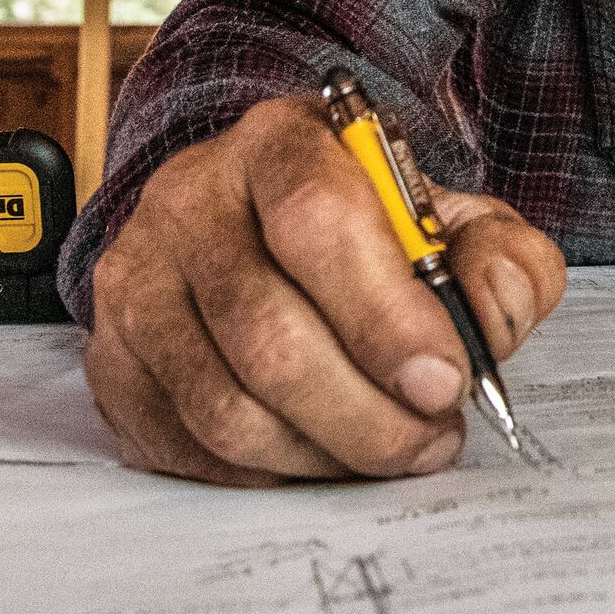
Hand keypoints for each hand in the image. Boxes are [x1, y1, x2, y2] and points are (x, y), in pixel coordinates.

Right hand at [83, 95, 565, 485]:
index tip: (445, 378)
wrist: (256, 224)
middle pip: (267, 331)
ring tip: (388, 447)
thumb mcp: (451, 219)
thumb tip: (495, 308)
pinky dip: (271, 472)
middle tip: (429, 436)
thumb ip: (501, 258)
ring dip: (325, 452)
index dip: (383, 314)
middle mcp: (191, 198)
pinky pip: (190, 447)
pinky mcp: (113, 359)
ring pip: (225, 404)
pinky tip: (323, 453)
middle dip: (366, 410)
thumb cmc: (362, 229)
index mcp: (279, 141)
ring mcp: (139, 280)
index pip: (317, 221)